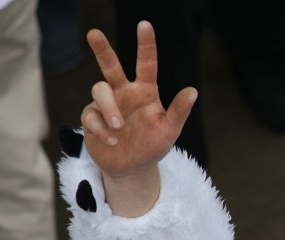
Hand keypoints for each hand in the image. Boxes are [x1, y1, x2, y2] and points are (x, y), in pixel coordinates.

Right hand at [81, 21, 196, 216]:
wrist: (132, 169)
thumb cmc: (153, 146)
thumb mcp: (169, 131)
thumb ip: (178, 112)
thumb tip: (193, 91)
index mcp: (145, 92)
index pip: (146, 64)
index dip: (146, 45)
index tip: (145, 25)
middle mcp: (124, 93)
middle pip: (110, 65)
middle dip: (102, 49)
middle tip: (94, 33)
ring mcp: (106, 105)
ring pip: (99, 90)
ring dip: (108, 108)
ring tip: (119, 127)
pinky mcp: (91, 118)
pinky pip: (91, 115)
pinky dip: (101, 128)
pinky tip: (112, 140)